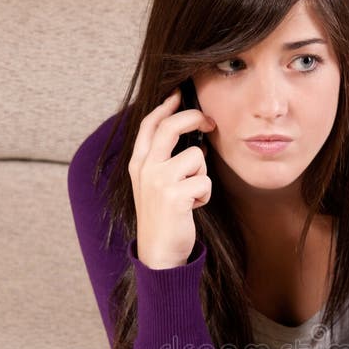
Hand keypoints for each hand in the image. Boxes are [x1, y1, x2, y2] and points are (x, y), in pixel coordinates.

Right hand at [128, 89, 215, 268]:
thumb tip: (184, 131)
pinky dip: (205, 196)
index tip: (179, 94)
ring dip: (202, 176)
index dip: (166, 106)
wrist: (159, 254)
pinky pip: (205, 182)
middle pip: (171, 126)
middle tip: (210, 122)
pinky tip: (193, 208)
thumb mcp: (153, 185)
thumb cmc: (163, 218)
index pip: (150, 124)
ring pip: (196, 157)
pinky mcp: (175, 195)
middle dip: (194, 117)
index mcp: (138, 163)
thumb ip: (161, 160)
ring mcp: (158, 180)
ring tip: (191, 195)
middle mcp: (145, 168)